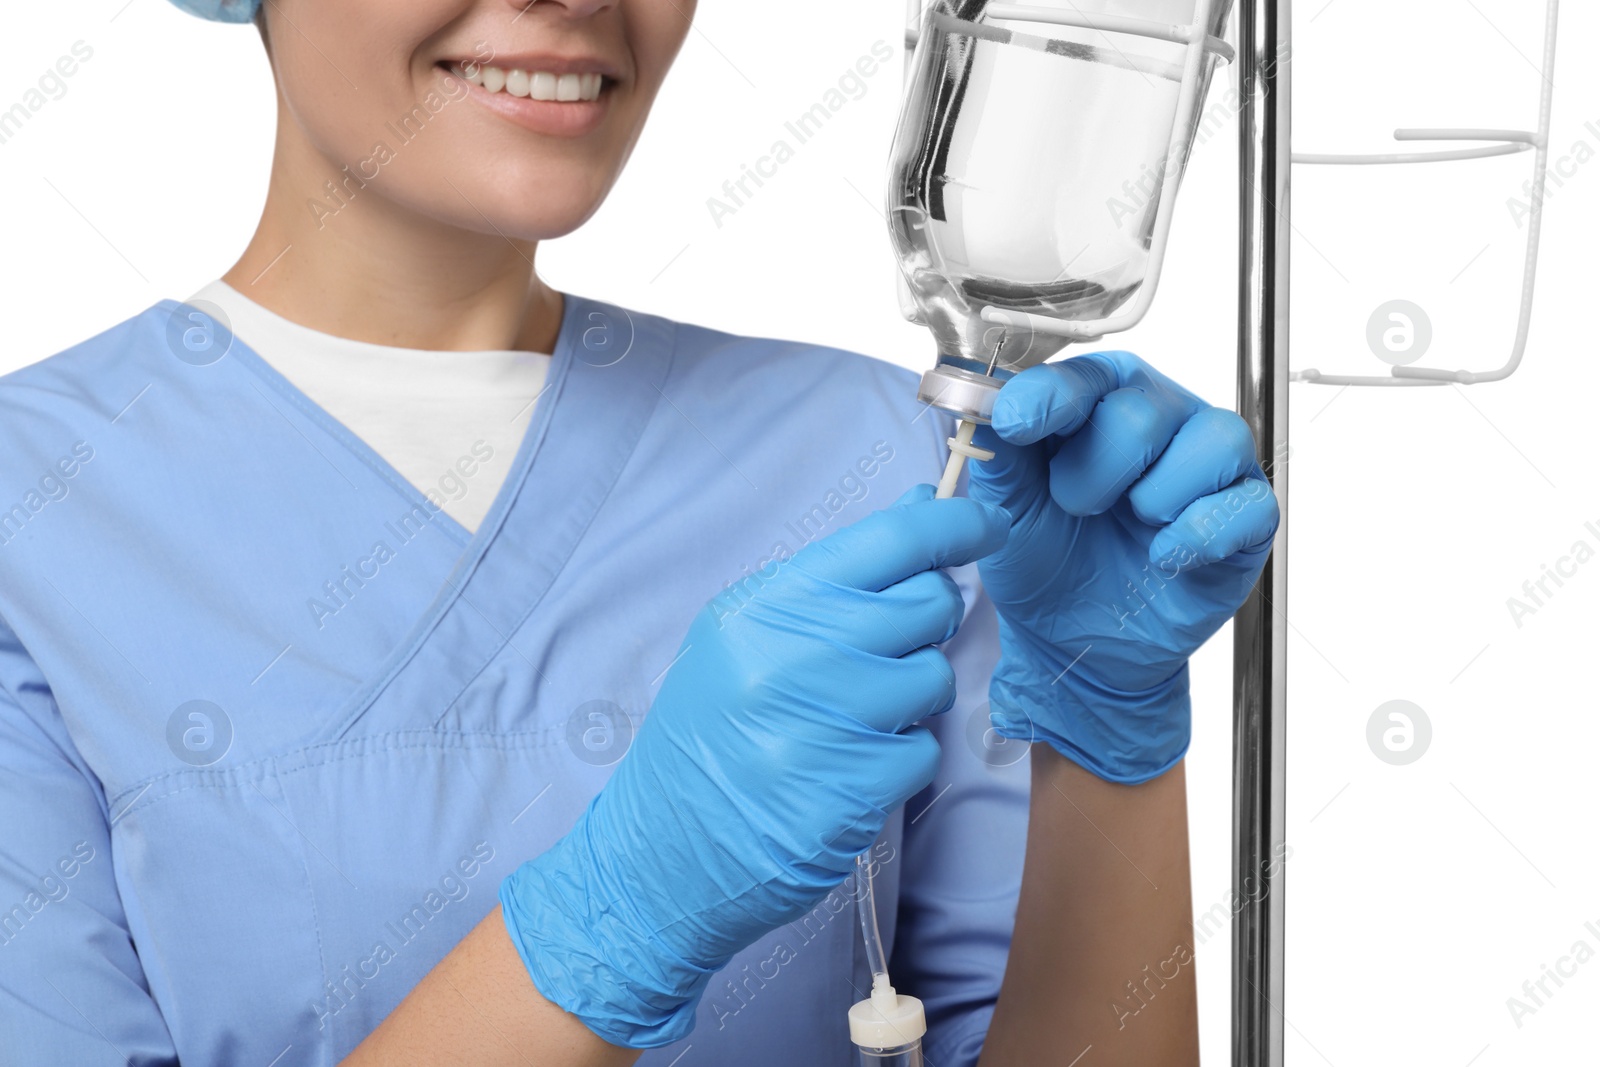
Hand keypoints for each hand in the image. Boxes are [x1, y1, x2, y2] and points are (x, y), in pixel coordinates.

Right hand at [499, 485, 1008, 1046]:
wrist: (662, 851)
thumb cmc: (710, 733)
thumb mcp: (744, 636)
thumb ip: (833, 578)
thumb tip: (923, 508)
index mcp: (766, 606)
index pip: (889, 542)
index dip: (953, 525)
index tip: (983, 524)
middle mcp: (796, 657)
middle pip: (926, 604)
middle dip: (927, 619)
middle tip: (888, 645)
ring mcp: (827, 727)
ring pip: (935, 677)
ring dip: (913, 696)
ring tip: (855, 716)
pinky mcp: (855, 793)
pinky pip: (925, 751)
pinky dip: (901, 759)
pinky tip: (848, 767)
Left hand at [968, 351, 1278, 783]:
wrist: (1074, 642)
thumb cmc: (1044, 560)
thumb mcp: (1007, 509)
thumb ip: (998, 454)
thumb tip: (985, 406)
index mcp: (1098, 402)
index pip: (1084, 375)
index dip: (1049, 397)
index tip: (1015, 425)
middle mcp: (1162, 416)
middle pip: (1143, 411)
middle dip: (1096, 470)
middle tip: (1076, 509)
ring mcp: (1210, 464)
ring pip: (1213, 440)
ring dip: (1155, 496)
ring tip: (1130, 526)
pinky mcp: (1247, 517)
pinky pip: (1247, 504)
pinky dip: (1200, 534)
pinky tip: (1163, 558)